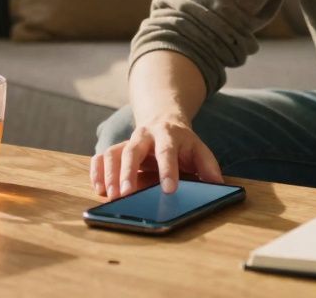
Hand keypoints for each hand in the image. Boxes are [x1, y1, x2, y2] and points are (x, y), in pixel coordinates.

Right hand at [90, 114, 223, 199]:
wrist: (163, 120)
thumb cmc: (182, 143)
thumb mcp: (199, 149)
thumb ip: (208, 165)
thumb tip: (218, 185)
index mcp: (168, 135)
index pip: (167, 152)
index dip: (168, 170)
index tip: (169, 190)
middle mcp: (145, 135)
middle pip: (132, 150)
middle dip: (128, 172)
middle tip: (127, 194)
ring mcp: (128, 141)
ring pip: (113, 153)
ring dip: (110, 175)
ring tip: (111, 196)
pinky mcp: (116, 148)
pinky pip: (100, 156)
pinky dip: (97, 171)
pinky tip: (99, 188)